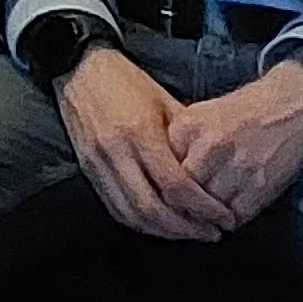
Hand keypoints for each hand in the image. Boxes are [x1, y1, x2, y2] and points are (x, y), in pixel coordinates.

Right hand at [56, 44, 225, 240]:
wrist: (79, 68)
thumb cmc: (125, 81)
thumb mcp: (164, 101)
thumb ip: (185, 138)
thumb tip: (213, 170)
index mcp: (140, 131)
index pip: (175, 184)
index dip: (203, 207)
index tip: (223, 217)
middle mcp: (116, 151)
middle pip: (153, 208)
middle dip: (186, 228)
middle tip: (211, 232)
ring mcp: (97, 163)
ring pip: (132, 214)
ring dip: (163, 231)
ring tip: (188, 232)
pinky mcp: (87, 170)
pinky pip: (114, 208)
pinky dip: (139, 223)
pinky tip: (158, 225)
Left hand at [161, 53, 302, 225]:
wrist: (293, 103)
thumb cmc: (244, 111)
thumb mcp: (200, 115)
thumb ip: (178, 143)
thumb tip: (160, 178)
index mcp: (187, 127)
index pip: (160, 170)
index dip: (160, 187)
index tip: (164, 195)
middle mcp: (208, 147)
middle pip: (180, 194)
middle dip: (181, 207)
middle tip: (184, 214)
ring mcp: (236, 167)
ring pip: (207, 210)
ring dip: (206, 218)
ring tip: (207, 216)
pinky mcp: (260, 186)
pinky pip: (235, 216)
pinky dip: (230, 220)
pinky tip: (229, 213)